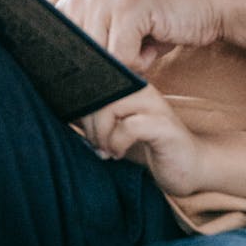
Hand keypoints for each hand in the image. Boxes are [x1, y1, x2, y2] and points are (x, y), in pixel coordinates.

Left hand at [57, 0, 227, 72]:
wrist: (201, 5)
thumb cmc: (154, 29)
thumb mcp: (112, 42)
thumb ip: (86, 57)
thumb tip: (59, 93)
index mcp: (69, 5)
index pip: (52, 56)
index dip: (76, 77)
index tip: (101, 74)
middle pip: (78, 63)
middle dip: (106, 73)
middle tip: (130, 54)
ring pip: (101, 61)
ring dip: (127, 66)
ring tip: (143, 46)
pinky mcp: (128, 5)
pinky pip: (123, 57)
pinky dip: (142, 61)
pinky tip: (154, 42)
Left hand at [82, 84, 204, 195]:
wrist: (184, 166)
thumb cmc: (144, 146)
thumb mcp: (113, 127)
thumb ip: (92, 114)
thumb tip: (60, 106)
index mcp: (128, 83)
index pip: (92, 79)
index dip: (78, 102)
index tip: (76, 123)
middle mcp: (141, 88)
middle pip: (98, 93)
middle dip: (88, 123)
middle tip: (94, 144)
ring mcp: (154, 105)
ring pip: (110, 107)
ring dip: (101, 133)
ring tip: (105, 149)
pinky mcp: (163, 126)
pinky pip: (129, 127)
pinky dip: (117, 143)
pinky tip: (118, 153)